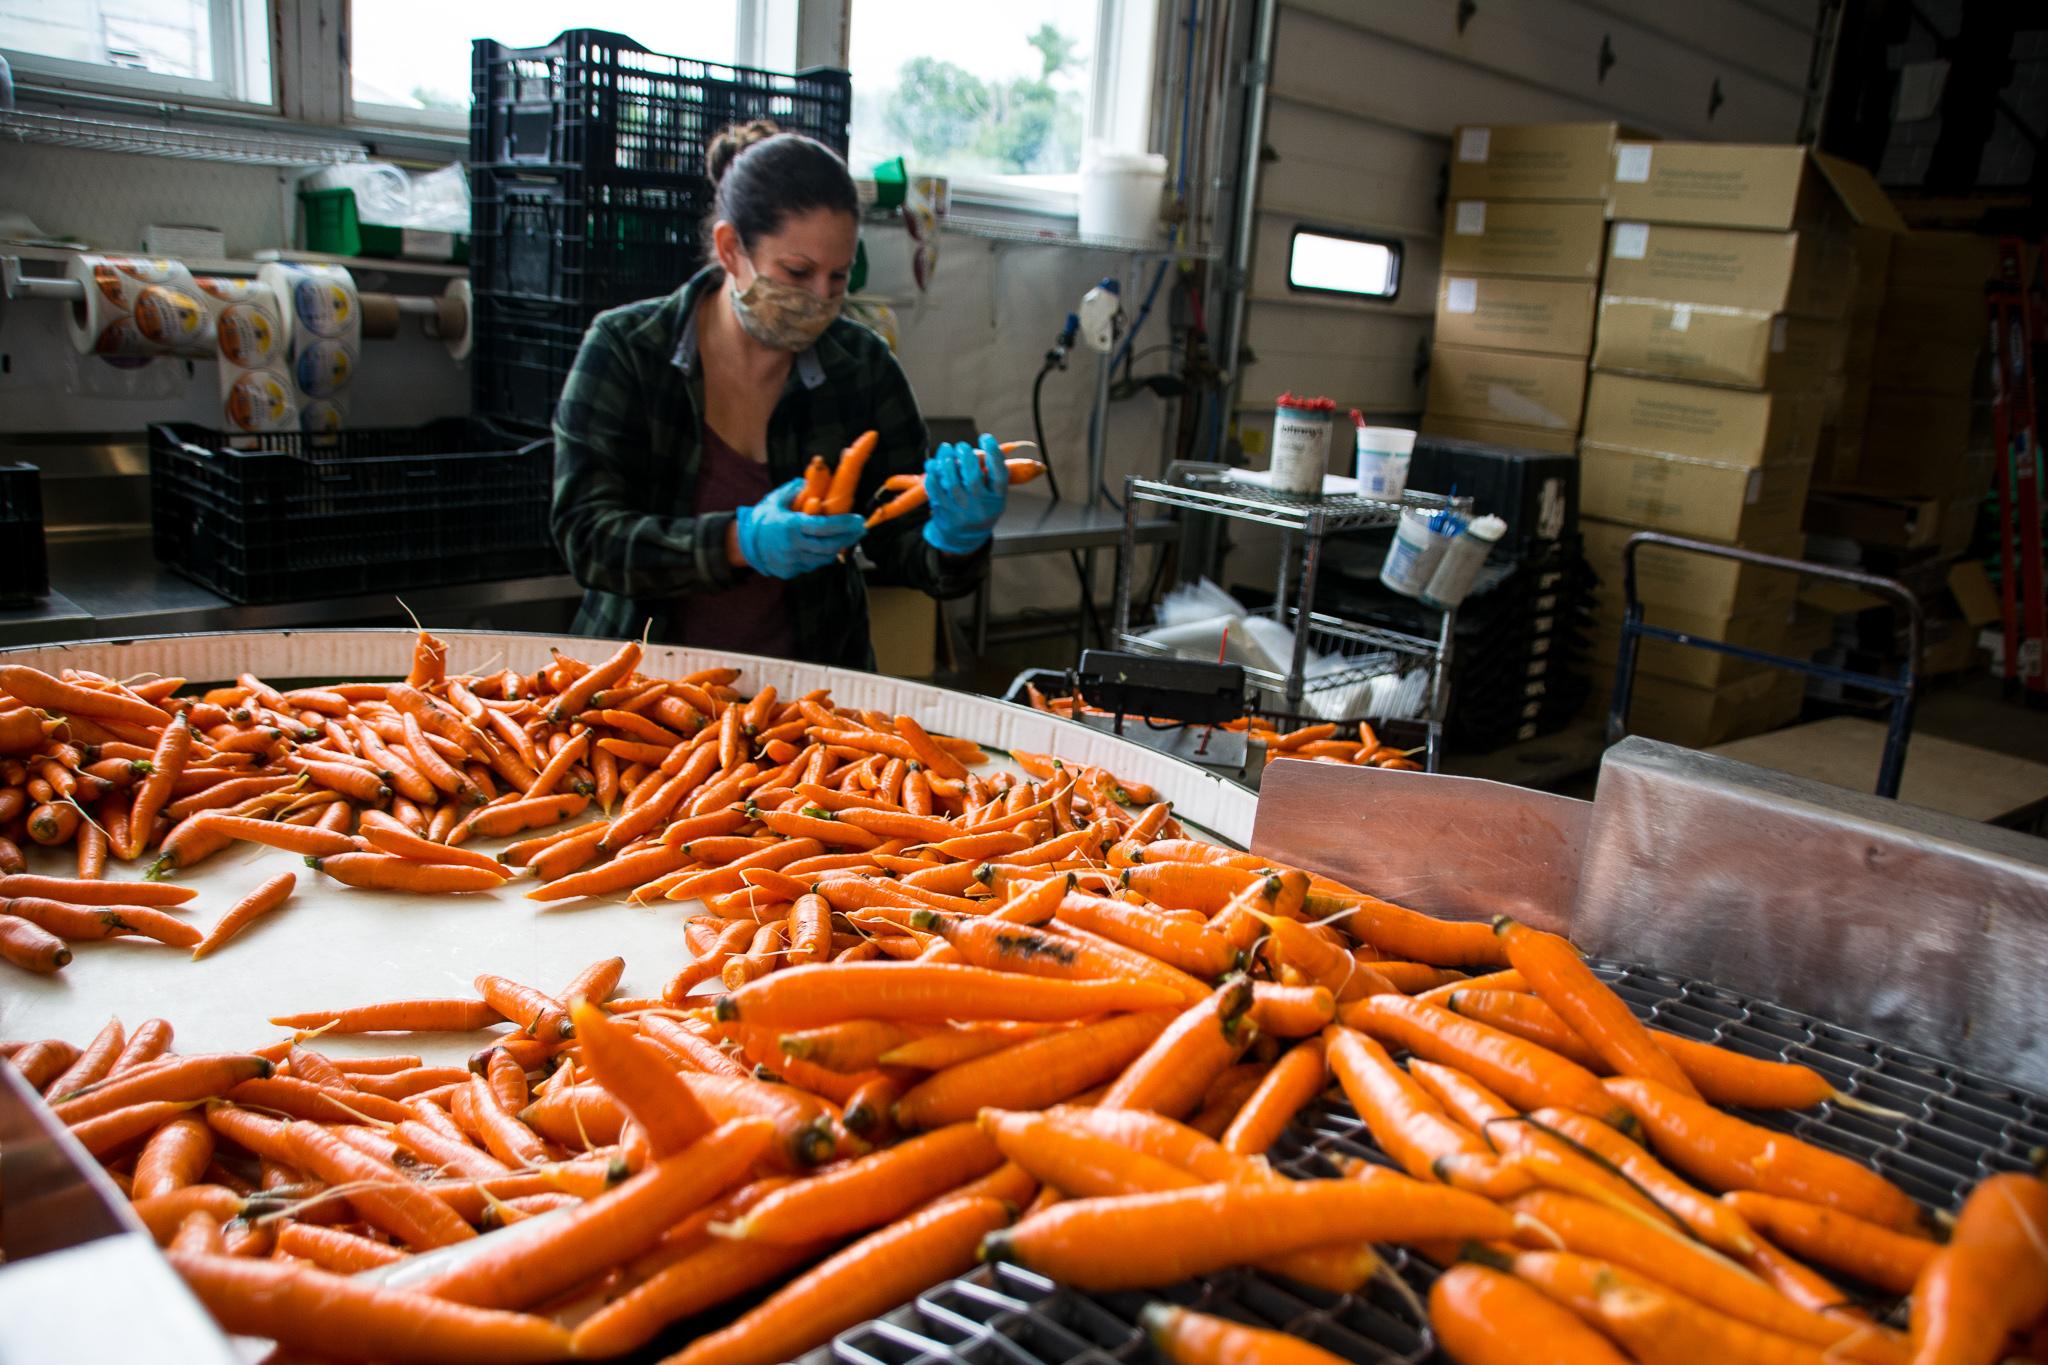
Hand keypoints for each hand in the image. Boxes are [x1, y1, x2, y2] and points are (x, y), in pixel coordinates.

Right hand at [735, 479, 865, 578]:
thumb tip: (809, 479)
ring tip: (848, 538)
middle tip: (860, 530)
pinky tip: (830, 548)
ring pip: (824, 558)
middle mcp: (792, 545)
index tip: (858, 520)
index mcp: (790, 526)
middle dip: (848, 538)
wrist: (745, 544)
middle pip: (828, 545)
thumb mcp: (776, 500)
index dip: (844, 524)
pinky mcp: (791, 571)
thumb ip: (794, 489)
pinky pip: (813, 565)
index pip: (823, 526)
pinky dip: (824, 557)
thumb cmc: (762, 519)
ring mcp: (792, 561)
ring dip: (838, 548)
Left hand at [922, 434, 1006, 555]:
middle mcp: (980, 505)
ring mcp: (960, 509)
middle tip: (962, 446)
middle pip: (973, 478)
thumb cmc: (981, 508)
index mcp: (997, 499)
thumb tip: (987, 447)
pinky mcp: (944, 510)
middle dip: (967, 457)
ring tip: (946, 448)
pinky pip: (935, 490)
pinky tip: (932, 463)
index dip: (993, 454)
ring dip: (947, 461)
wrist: (964, 538)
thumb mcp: (995, 496)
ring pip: (952, 482)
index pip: (999, 475)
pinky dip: (932, 475)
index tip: (986, 437)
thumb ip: (992, 475)